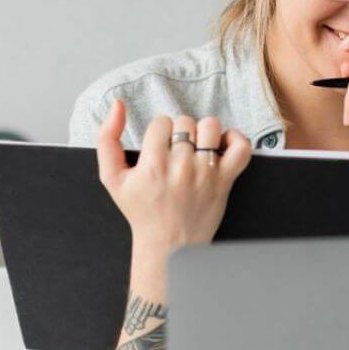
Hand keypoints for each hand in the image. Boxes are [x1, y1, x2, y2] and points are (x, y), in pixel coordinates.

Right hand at [96, 100, 252, 254]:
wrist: (168, 245)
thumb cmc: (141, 210)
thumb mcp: (111, 177)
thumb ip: (107, 139)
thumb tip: (117, 104)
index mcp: (153, 164)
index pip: (161, 122)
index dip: (159, 132)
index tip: (158, 148)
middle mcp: (181, 167)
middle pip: (185, 122)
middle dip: (179, 133)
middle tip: (175, 152)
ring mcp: (206, 173)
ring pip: (211, 126)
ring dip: (204, 133)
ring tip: (196, 148)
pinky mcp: (226, 181)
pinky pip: (241, 147)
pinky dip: (235, 139)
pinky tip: (220, 147)